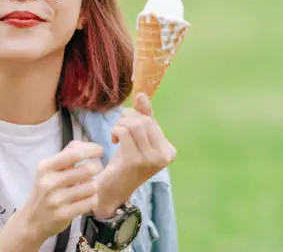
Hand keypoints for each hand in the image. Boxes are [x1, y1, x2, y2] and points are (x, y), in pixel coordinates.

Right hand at [14, 140, 103, 244]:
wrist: (31, 220)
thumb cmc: (45, 191)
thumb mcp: (48, 170)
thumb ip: (66, 155)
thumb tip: (85, 144)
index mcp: (46, 167)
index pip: (73, 154)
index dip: (90, 150)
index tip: (100, 150)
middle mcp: (49, 182)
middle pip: (87, 169)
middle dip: (97, 167)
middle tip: (96, 168)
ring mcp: (56, 199)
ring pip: (92, 186)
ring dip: (94, 185)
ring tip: (88, 186)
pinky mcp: (63, 214)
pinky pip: (90, 202)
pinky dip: (93, 199)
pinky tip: (87, 199)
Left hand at [93, 92, 176, 218]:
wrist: (113, 188)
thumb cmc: (125, 161)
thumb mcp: (137, 138)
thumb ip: (142, 117)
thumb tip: (142, 94)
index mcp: (169, 151)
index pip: (151, 121)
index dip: (135, 117)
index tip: (126, 127)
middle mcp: (164, 157)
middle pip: (143, 121)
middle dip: (126, 119)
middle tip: (118, 129)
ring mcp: (151, 160)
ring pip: (134, 125)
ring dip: (119, 124)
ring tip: (116, 134)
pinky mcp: (135, 161)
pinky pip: (124, 132)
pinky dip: (115, 131)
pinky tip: (113, 140)